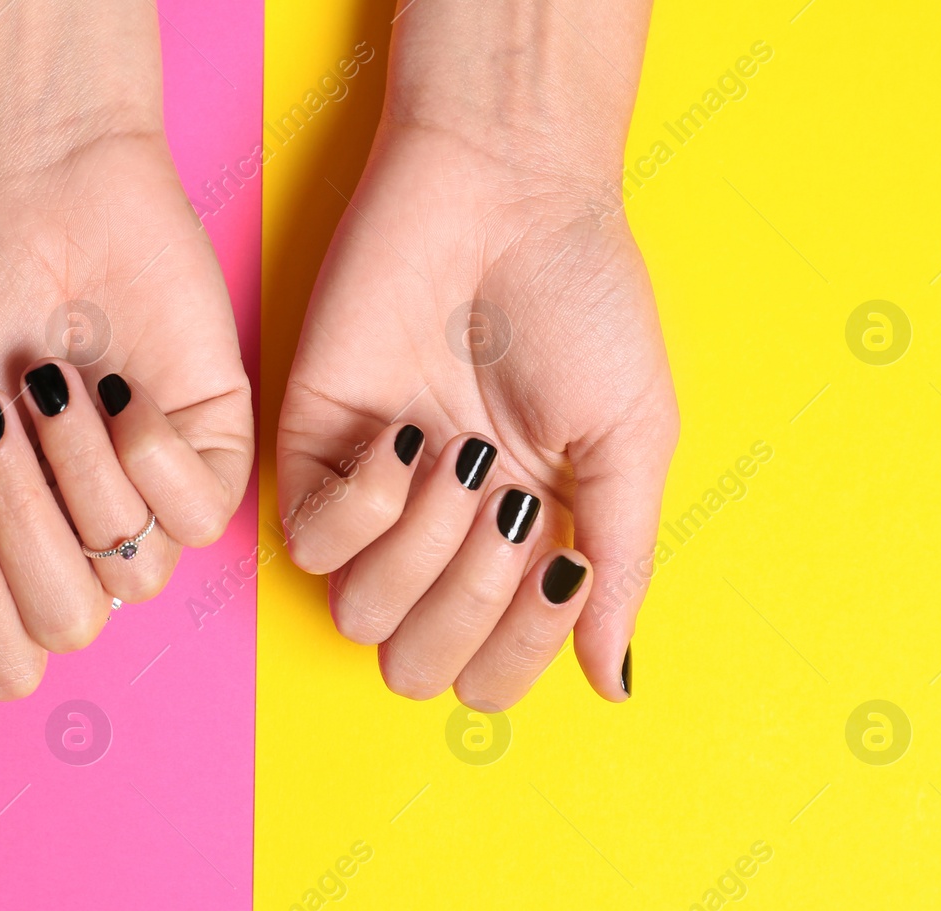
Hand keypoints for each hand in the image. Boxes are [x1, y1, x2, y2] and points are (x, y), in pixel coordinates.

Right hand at [0, 3, 251, 710]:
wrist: (33, 202)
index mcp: (9, 561)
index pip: (7, 664)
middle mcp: (85, 550)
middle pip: (67, 626)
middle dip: (19, 520)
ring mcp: (153, 508)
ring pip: (134, 574)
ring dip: (77, 471)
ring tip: (49, 383)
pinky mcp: (217, 457)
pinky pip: (199, 520)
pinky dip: (147, 453)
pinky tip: (120, 387)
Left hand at [277, 109, 675, 708]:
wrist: (510, 195)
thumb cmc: (582, 305)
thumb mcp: (630, 442)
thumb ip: (622, 568)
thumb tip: (615, 686)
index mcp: (518, 549)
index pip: (491, 676)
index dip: (526, 649)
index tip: (564, 560)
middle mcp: (439, 540)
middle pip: (417, 666)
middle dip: (473, 608)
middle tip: (511, 506)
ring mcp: (374, 499)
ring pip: (362, 618)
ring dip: (427, 552)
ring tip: (468, 455)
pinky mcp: (314, 447)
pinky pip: (310, 542)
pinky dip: (366, 509)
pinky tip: (408, 441)